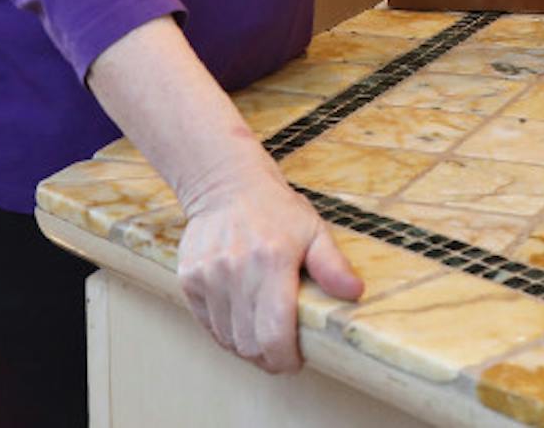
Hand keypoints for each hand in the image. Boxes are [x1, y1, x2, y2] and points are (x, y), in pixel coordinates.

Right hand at [176, 157, 363, 372]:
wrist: (226, 183)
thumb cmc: (275, 209)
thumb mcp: (313, 230)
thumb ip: (332, 265)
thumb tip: (355, 292)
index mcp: (272, 261)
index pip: (273, 334)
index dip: (285, 358)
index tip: (295, 360)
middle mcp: (235, 271)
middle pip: (249, 344)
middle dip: (268, 358)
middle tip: (281, 352)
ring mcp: (208, 276)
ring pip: (227, 338)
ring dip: (246, 346)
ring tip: (262, 336)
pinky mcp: (189, 279)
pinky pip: (207, 324)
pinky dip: (225, 332)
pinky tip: (241, 321)